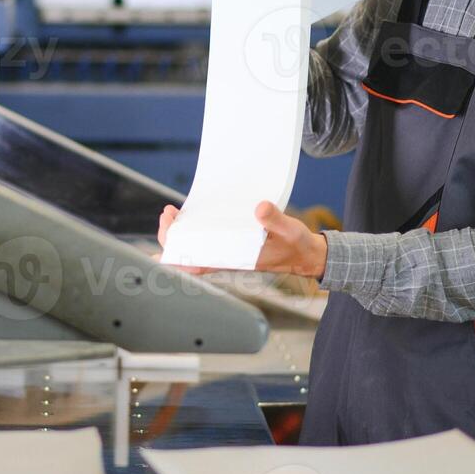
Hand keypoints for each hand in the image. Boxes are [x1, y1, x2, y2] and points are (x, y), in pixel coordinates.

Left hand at [156, 202, 327, 278]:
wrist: (307, 255)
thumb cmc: (297, 246)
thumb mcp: (289, 230)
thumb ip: (275, 220)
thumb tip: (259, 209)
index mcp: (236, 259)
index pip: (198, 264)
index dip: (177, 257)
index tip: (167, 238)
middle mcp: (228, 258)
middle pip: (190, 255)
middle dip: (173, 237)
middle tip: (168, 213)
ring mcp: (229, 252)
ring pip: (195, 249)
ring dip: (180, 234)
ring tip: (171, 212)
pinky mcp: (233, 245)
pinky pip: (207, 242)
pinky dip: (194, 232)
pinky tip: (188, 220)